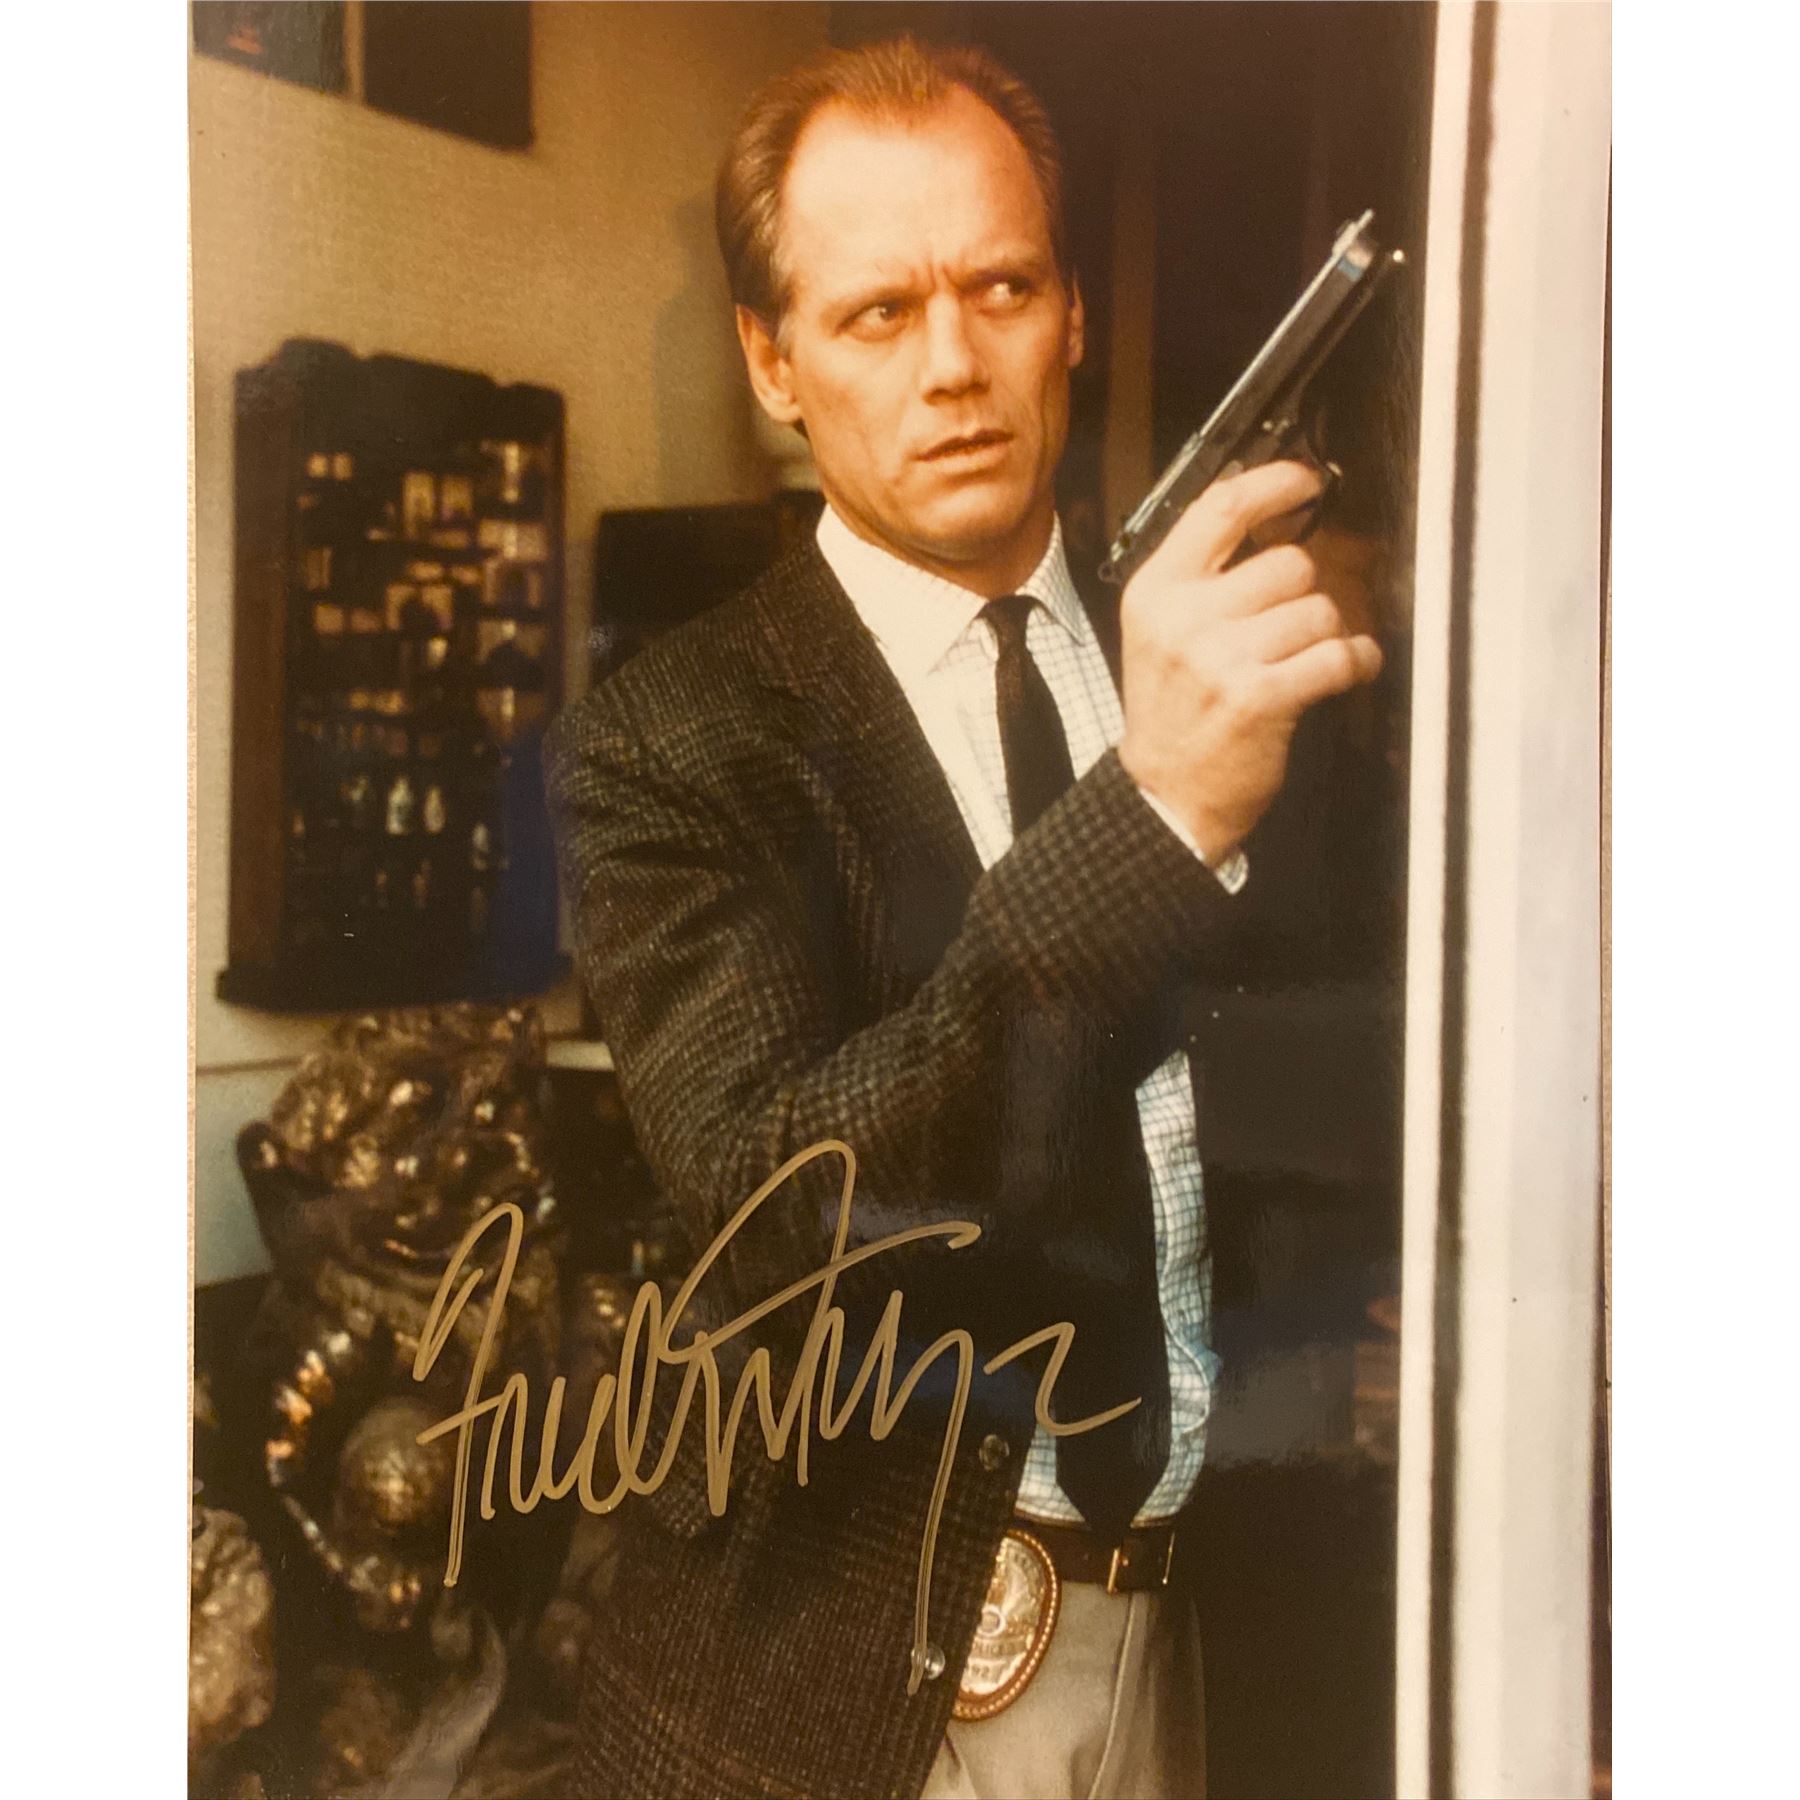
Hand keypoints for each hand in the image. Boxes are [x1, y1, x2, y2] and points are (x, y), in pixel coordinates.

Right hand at [1116, 460, 1383, 861]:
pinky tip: (1343, 673)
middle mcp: (1184, 619)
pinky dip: (1354, 663)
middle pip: (1289, 563)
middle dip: (1305, 594)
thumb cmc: (1171, 713)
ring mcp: (1221, 659)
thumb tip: (1267, 517)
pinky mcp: (1260, 698)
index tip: (1305, 481)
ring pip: (1319, 610)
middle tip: (1290, 626)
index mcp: (1156, 592)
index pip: (1220, 509)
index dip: (1274, 484)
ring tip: (1305, 661)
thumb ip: (1201, 576)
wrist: (1165, 795)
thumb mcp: (1159, 632)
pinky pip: (1337, 656)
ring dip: (1326, 635)